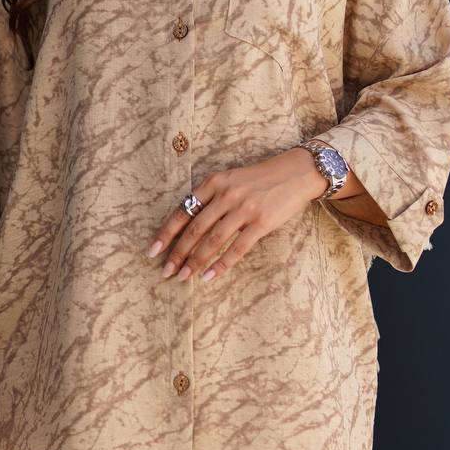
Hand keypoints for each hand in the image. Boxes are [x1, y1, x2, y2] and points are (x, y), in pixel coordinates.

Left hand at [146, 147, 327, 283]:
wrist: (296, 172)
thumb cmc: (260, 178)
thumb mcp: (231, 179)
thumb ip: (211, 197)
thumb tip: (188, 226)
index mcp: (214, 182)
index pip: (183, 211)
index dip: (167, 233)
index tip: (153, 250)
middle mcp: (226, 195)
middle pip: (195, 229)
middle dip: (178, 253)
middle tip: (166, 271)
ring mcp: (244, 209)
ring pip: (213, 241)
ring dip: (196, 262)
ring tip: (183, 277)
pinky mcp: (261, 223)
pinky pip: (237, 249)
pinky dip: (221, 265)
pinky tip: (209, 276)